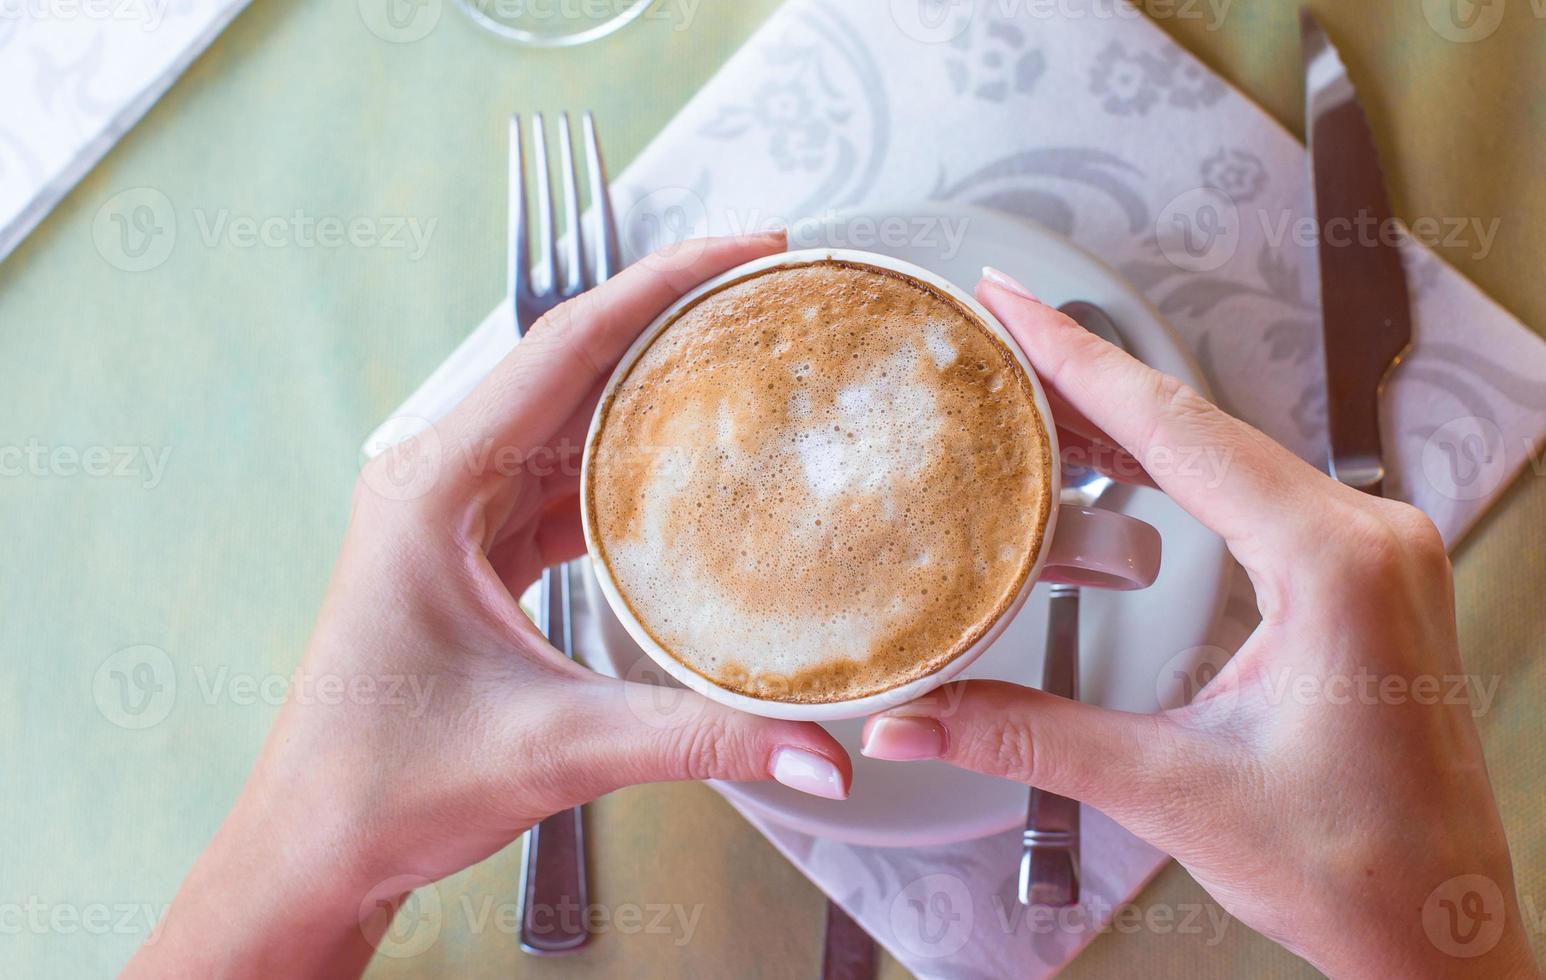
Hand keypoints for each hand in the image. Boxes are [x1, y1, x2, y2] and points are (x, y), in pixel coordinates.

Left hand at [126, 233, 850, 977]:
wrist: (317, 847)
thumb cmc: (385, 783)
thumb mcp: (556, 747)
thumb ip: (698, 739)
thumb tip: (820, 750)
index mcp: (434, 485)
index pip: (563, 347)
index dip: (661, 284)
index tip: (744, 250)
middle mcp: (438, 478)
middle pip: (570, 366)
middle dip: (671, 321)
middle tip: (768, 296)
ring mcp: (454, 512)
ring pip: (566, 419)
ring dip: (652, 390)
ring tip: (746, 362)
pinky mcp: (474, 551)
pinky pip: (562, 479)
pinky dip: (627, 461)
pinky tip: (691, 467)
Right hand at [860, 269, 1538, 977]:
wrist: (1440, 929)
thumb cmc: (1354, 867)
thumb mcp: (1174, 790)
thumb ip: (1030, 737)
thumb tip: (912, 717)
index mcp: (1335, 561)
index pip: (1178, 429)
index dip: (1078, 358)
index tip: (1010, 300)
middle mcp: (1369, 535)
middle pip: (1200, 426)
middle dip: (1091, 376)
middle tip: (998, 330)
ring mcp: (1375, 551)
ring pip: (1230, 454)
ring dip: (1132, 424)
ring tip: (1036, 388)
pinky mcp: (1364, 576)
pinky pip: (1256, 494)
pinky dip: (1181, 470)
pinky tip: (1119, 462)